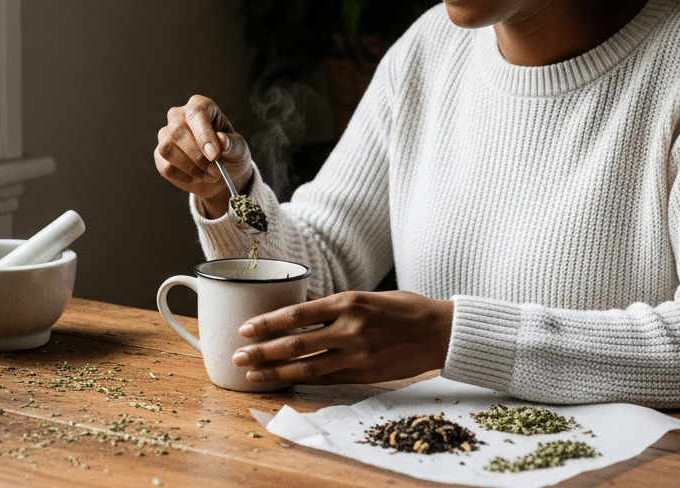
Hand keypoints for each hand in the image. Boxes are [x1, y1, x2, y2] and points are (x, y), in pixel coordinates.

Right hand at [154, 94, 252, 217]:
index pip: (196, 113)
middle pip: (177, 130)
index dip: (203, 134)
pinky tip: (197, 177)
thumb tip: (221, 141)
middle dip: (197, 155)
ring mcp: (166, 135)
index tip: (214, 155)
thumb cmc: (230, 154)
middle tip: (216, 171)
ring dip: (191, 168)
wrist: (220, 176)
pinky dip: (185, 177)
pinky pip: (166, 167)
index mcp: (200, 106)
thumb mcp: (239, 148)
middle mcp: (179, 116)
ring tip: (210, 175)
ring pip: (167, 148)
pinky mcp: (160, 155)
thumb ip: (232, 144)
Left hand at [231, 291, 453, 384]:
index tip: (245, 329)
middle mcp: (350, 329)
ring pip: (308, 368)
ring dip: (276, 372)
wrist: (441, 332)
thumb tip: (299, 307)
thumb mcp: (366, 296)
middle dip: (262, 352)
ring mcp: (358, 354)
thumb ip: (333, 305)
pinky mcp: (365, 374)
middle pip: (296, 344)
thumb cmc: (403, 309)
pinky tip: (285, 382)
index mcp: (348, 302)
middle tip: (238, 356)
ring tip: (252, 375)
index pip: (298, 314)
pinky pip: (327, 379)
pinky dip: (303, 381)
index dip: (268, 323)